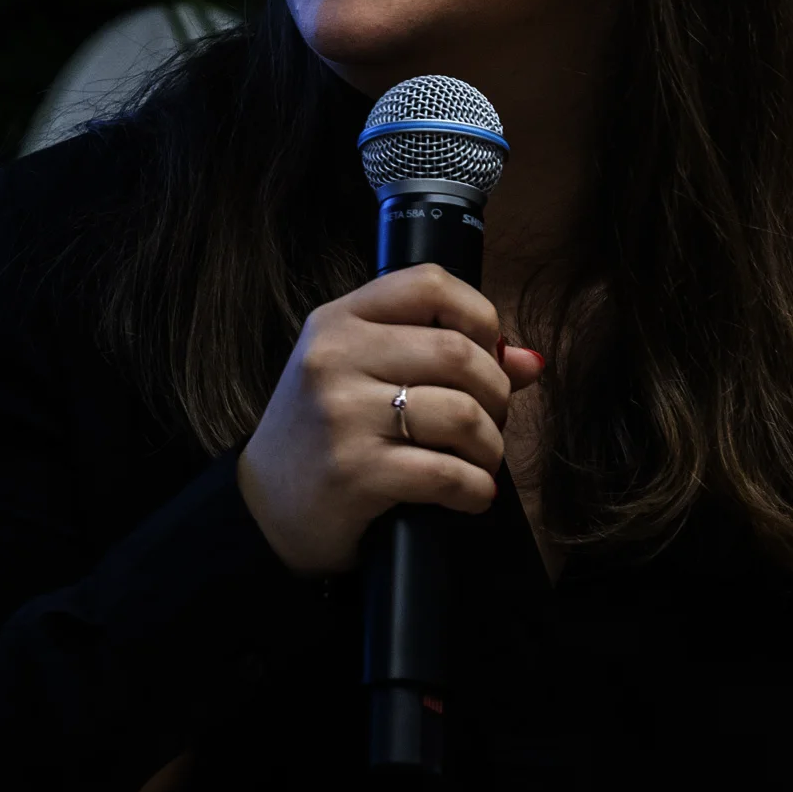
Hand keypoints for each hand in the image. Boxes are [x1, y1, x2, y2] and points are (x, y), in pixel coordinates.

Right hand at [237, 264, 544, 575]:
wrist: (264, 508)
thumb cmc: (324, 436)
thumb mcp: (361, 376)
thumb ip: (438, 356)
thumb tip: (529, 361)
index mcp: (337, 322)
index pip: (427, 283)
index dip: (479, 315)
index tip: (487, 353)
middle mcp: (334, 359)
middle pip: (458, 353)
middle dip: (495, 393)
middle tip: (489, 420)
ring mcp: (342, 416)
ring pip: (460, 414)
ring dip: (489, 446)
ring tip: (479, 461)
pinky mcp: (354, 472)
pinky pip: (446, 473)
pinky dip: (475, 489)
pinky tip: (470, 494)